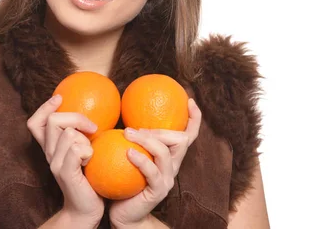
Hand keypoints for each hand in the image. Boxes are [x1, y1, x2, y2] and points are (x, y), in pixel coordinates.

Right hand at [27, 94, 104, 225]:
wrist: (86, 209)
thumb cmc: (91, 178)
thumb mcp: (84, 152)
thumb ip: (82, 135)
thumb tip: (97, 110)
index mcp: (50, 148)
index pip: (35, 123)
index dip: (45, 107)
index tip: (60, 98)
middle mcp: (48, 154)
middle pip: (53, 121)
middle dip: (76, 118)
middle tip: (93, 128)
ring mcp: (54, 163)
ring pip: (68, 134)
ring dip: (86, 139)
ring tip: (91, 152)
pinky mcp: (65, 172)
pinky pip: (76, 149)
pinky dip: (88, 150)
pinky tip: (92, 160)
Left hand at [109, 98, 201, 227]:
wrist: (124, 215)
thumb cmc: (123, 182)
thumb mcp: (130, 157)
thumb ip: (132, 140)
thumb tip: (122, 115)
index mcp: (170, 158)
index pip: (188, 136)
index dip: (194, 119)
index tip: (189, 100)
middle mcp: (173, 167)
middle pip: (179, 140)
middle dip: (159, 129)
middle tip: (133, 128)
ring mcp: (167, 179)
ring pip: (165, 153)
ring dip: (147, 140)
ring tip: (128, 133)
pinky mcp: (157, 191)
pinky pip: (152, 172)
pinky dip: (141, 160)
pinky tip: (128, 152)